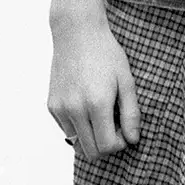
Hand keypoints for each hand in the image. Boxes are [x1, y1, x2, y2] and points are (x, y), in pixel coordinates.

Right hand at [48, 18, 140, 157]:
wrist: (76, 33)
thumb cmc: (106, 54)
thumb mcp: (126, 81)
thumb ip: (131, 113)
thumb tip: (133, 140)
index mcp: (97, 104)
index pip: (107, 146)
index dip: (120, 144)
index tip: (125, 131)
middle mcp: (75, 109)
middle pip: (91, 152)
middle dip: (107, 146)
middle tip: (115, 126)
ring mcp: (60, 108)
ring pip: (77, 144)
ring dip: (91, 138)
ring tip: (101, 117)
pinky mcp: (51, 106)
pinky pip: (67, 130)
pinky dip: (79, 127)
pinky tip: (87, 107)